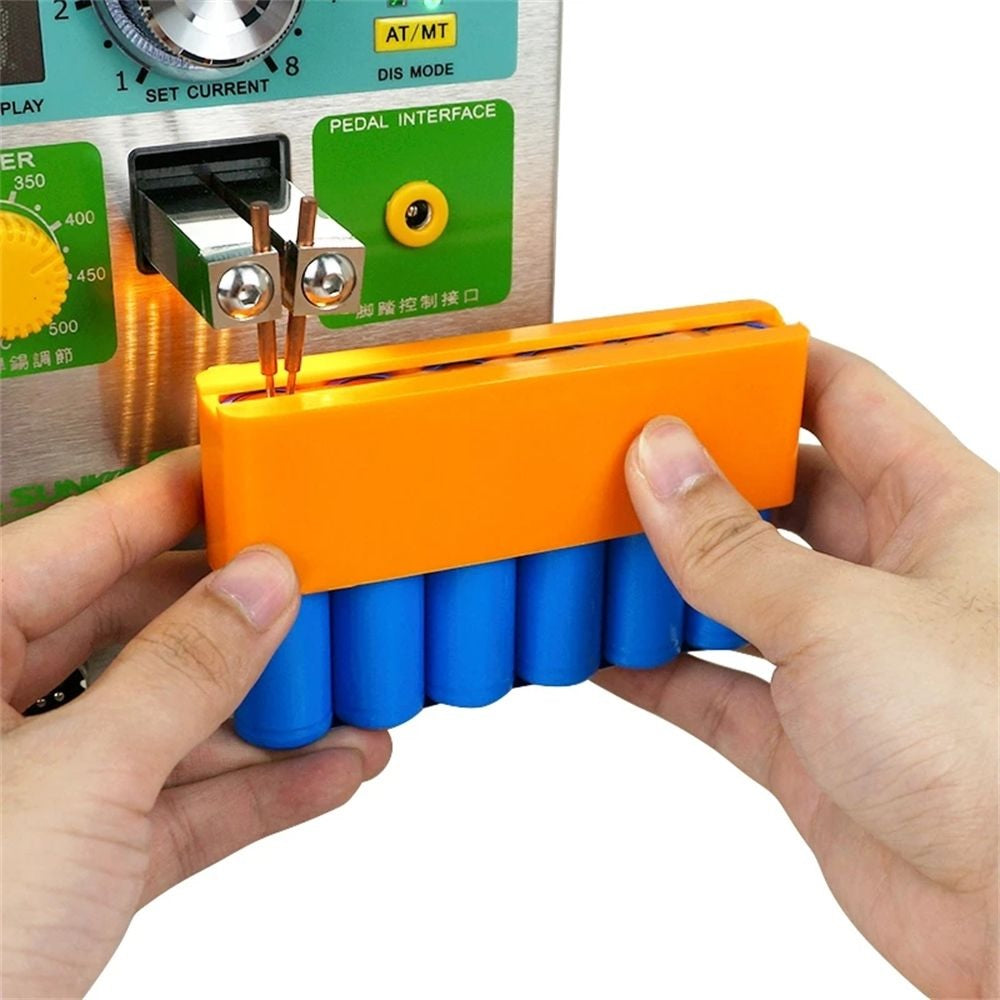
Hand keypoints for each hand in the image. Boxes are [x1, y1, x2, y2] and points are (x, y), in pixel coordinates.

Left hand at [0, 450, 390, 998]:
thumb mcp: (76, 780)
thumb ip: (180, 672)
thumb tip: (261, 587)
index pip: (79, 537)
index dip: (175, 502)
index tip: (254, 475)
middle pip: (140, 632)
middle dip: (246, 629)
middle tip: (324, 599)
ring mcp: (36, 788)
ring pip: (170, 724)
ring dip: (271, 722)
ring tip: (356, 700)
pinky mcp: (76, 860)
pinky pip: (177, 805)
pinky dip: (255, 793)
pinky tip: (331, 773)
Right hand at [596, 341, 997, 997]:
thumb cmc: (991, 747)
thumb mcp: (841, 616)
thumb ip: (732, 544)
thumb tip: (658, 460)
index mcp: (936, 510)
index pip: (845, 398)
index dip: (766, 368)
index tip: (686, 356)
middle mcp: (889, 577)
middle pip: (774, 494)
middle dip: (695, 476)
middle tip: (612, 453)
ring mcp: (844, 659)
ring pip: (733, 592)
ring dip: (663, 575)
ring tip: (588, 543)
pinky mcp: (807, 739)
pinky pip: (712, 686)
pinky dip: (653, 670)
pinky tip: (597, 651)